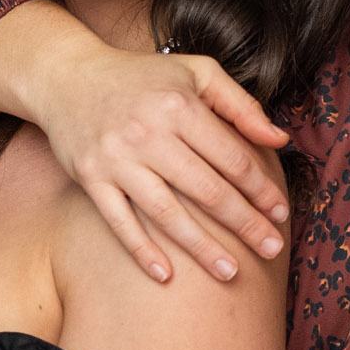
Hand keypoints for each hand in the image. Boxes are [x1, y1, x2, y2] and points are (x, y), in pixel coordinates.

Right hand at [24, 35, 291, 285]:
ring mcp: (117, 160)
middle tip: (272, 249)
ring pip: (167, 213)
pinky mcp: (90, 179)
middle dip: (244, 223)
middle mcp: (148, 134)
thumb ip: (240, 104)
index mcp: (179, 106)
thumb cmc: (141, 77)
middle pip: (206, 190)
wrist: (68, 77)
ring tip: (230, 272)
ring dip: (201, 247)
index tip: (281, 213)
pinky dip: (142, 250)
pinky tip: (167, 276)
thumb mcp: (195, 73)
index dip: (261, 188)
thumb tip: (280, 139)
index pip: (231, 157)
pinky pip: (119, 222)